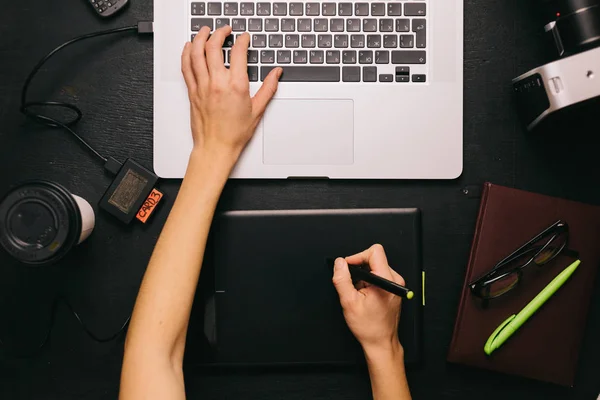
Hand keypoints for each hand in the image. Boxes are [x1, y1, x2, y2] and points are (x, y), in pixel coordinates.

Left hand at [181, 26, 282, 160]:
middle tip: (225, 30)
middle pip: (214, 47)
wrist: (216, 148)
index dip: (242, 40)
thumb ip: (268, 88)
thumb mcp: (257, 110)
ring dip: (200, 38)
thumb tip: (276, 74)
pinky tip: (190, 47)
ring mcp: (202, 86)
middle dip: (219, 33)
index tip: (244, 38)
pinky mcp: (192, 92)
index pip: (238, 52)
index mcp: (235, 86)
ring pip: (196, 53)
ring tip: (205, 31)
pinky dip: (187, 53)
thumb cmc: (234, 134)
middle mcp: (217, 83)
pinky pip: (186, 67)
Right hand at [332, 244, 404, 353]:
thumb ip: (342, 279)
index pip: (374, 252)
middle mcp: (394, 280)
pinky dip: (369, 281)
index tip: (348, 266)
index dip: (358, 256)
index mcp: (386, 280)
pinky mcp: (394, 288)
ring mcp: (395, 284)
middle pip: (375, 258)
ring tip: (360, 292)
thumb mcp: (349, 302)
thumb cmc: (369, 327)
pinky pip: (379, 275)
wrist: (381, 342)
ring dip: (364, 276)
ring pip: (376, 266)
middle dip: (360, 268)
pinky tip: (366, 295)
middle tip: (352, 283)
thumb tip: (339, 263)